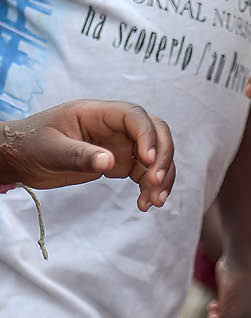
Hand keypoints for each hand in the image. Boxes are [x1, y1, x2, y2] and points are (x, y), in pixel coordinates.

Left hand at [0, 100, 174, 209]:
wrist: (20, 157)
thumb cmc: (30, 144)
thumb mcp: (50, 149)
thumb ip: (79, 155)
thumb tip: (109, 163)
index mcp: (99, 113)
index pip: (134, 116)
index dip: (147, 135)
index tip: (148, 160)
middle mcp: (115, 126)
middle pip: (155, 132)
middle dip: (163, 156)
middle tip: (156, 182)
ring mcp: (120, 144)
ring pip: (155, 153)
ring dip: (161, 175)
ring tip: (155, 201)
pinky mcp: (120, 162)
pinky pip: (144, 171)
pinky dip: (150, 187)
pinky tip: (146, 203)